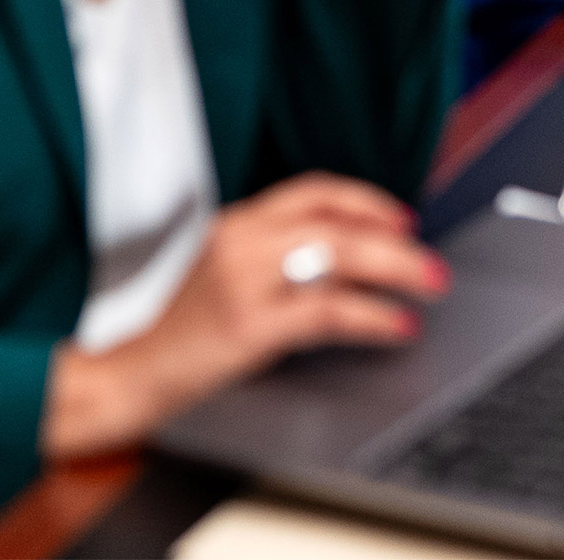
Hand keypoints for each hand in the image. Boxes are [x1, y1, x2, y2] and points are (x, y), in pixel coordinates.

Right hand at [40, 175, 444, 457]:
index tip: (400, 219)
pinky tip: (395, 324)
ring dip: (395, 270)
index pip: (313, 191)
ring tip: (428, 285)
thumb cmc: (183, 332)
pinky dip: (371, 316)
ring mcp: (243, 281)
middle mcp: (241, 241)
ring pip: (338, 258)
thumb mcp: (225, 274)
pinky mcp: (248, 325)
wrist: (132, 373)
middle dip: (394, 240)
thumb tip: (348, 259)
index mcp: (237, 223)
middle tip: (431, 260)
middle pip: (336, 223)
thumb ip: (274, 256)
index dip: (365, 201)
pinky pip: (326, 312)